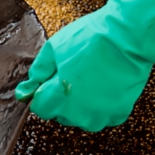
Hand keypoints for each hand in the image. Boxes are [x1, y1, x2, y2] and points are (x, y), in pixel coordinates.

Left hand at [16, 0, 154, 131]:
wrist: (128, 36)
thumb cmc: (92, 38)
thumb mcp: (54, 48)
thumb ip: (38, 72)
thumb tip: (25, 90)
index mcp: (60, 97)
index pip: (40, 108)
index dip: (42, 93)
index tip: (49, 81)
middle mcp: (80, 113)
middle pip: (59, 115)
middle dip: (60, 98)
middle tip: (71, 73)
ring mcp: (101, 115)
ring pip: (81, 118)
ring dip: (79, 105)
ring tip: (88, 78)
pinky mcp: (119, 113)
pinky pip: (102, 116)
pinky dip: (100, 105)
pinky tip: (102, 85)